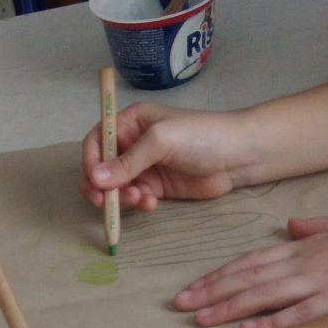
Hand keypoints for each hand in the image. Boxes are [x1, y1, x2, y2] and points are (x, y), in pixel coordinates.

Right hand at [80, 103, 252, 213]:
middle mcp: (132, 143)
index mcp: (130, 122)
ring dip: (121, 198)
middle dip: (101, 187)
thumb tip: (95, 179)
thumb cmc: (201, 135)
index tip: (94, 183)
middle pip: (101, 168)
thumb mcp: (161, 141)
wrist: (238, 156)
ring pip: (115, 188)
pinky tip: (151, 204)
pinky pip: (134, 199)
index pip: (96, 141)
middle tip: (105, 203)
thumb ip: (127, 161)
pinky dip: (137, 204)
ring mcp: (143, 167)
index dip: (90, 162)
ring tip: (139, 200)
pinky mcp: (155, 187)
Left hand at [174, 211, 327, 327]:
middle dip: (212, 291)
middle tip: (180, 305)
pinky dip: (273, 322)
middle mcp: (305, 263)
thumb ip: (317, 226)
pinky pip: (301, 313)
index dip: (219, 275)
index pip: (251, 261)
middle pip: (249, 276)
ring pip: (266, 294)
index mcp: (304, 247)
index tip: (193, 287)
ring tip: (200, 319)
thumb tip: (291, 226)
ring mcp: (321, 281)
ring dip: (230, 307)